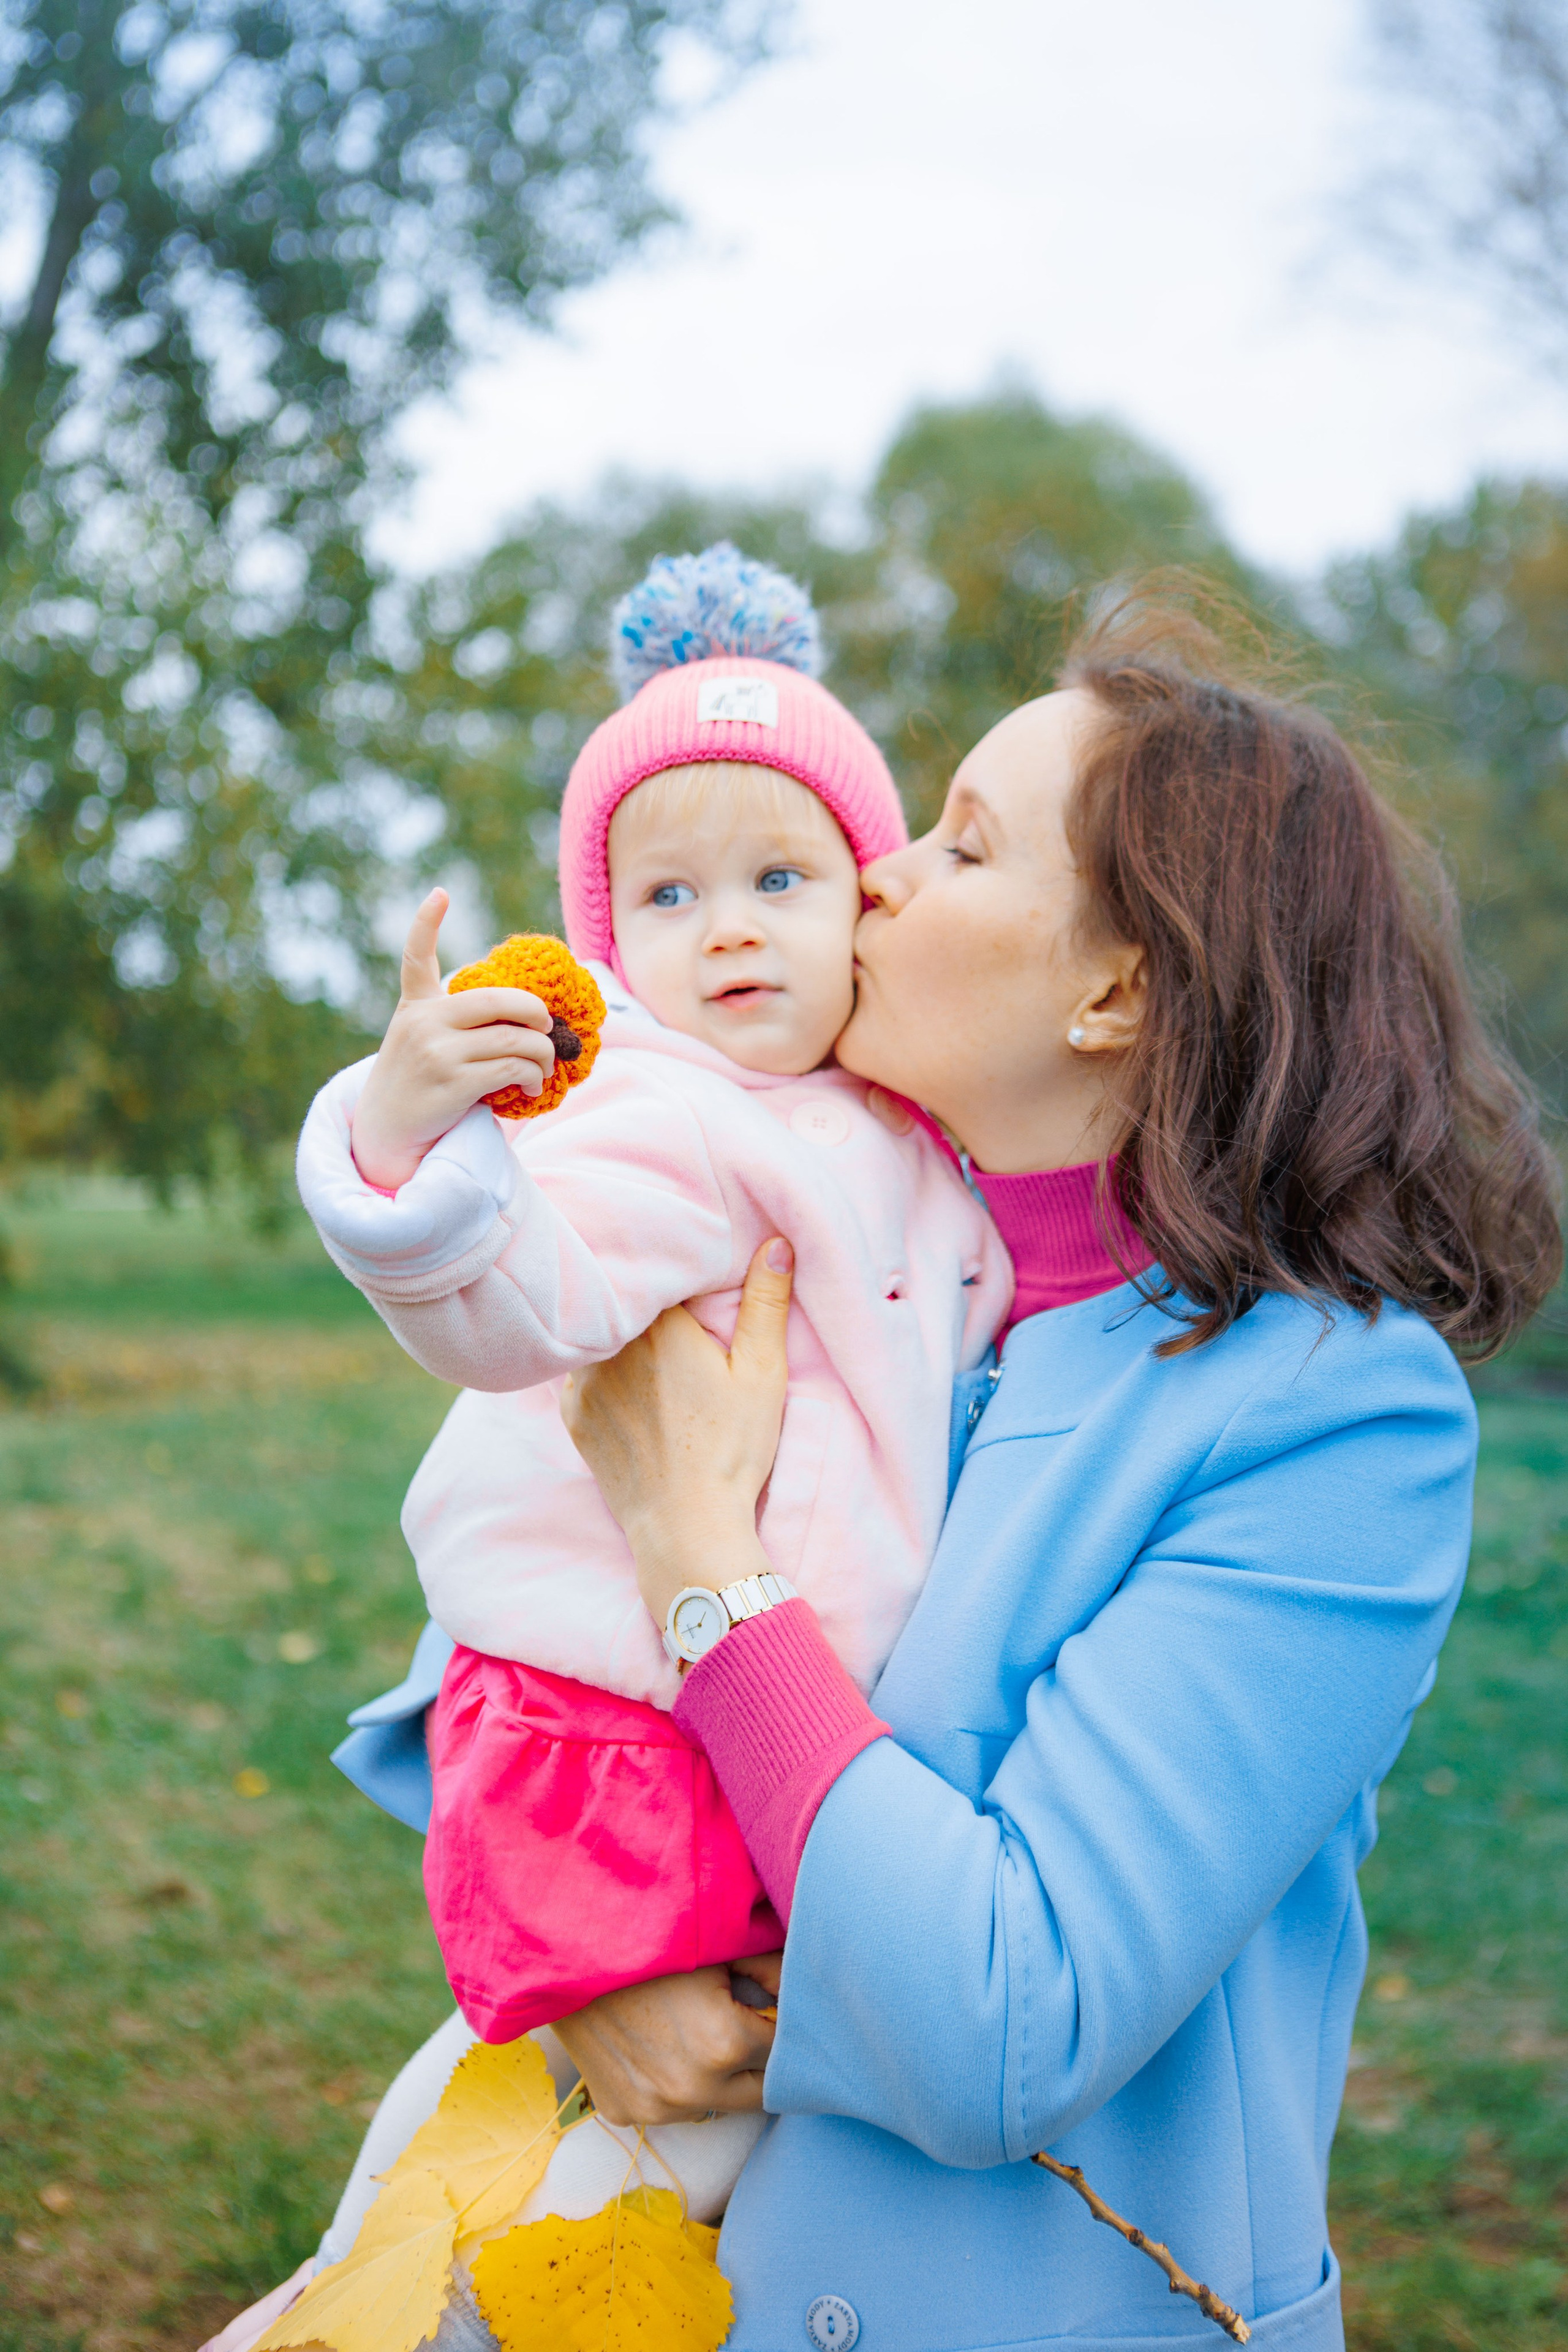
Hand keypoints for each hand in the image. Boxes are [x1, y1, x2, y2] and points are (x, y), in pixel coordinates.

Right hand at [349, 888, 557, 1190]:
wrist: (386, 1134)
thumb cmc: (418, 1085)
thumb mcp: (422, 1042)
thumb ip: (457, 1023)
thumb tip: (528, 1022)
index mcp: (416, 1007)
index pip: (416, 957)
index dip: (426, 923)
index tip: (440, 894)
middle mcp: (423, 1023)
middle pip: (500, 1002)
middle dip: (537, 1015)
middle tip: (548, 1031)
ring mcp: (436, 1052)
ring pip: (515, 1039)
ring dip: (542, 1056)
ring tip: (543, 1070)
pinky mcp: (452, 1083)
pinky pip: (512, 1068)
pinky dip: (532, 1078)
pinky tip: (530, 1088)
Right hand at [553, 1959, 780, 2126]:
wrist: (567, 1959)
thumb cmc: (649, 1945)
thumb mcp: (720, 1950)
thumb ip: (773, 1971)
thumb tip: (811, 1987)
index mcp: (726, 2045)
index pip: (786, 2054)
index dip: (787, 2031)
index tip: (783, 2016)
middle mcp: (694, 2090)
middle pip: (760, 2093)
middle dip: (763, 2064)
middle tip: (753, 2029)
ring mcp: (656, 2109)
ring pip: (715, 2104)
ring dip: (719, 2079)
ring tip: (698, 2032)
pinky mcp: (625, 2114)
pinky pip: (669, 2107)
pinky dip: (675, 2085)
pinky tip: (660, 2045)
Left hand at [560, 1237, 794, 1623]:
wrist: (685, 1527)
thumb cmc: (731, 1450)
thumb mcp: (762, 1374)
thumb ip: (766, 1303)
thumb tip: (774, 1242)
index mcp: (659, 1323)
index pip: (659, 1270)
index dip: (678, 1269)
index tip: (696, 1279)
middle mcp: (612, 1343)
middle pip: (627, 1301)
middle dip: (649, 1299)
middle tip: (679, 1313)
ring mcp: (583, 1379)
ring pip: (603, 1333)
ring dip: (623, 1333)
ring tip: (653, 1350)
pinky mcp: (572, 1412)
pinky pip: (585, 1370)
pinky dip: (605, 1370)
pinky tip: (634, 1389)